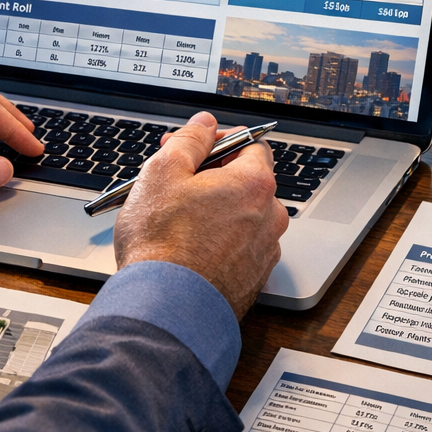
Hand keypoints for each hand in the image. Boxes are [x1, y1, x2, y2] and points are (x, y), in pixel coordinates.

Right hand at [113, 112, 288, 318]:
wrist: (165, 307)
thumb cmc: (161, 242)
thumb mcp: (163, 171)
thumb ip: (189, 139)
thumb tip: (204, 124)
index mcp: (254, 184)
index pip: (252, 144)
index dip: (220, 141)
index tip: (196, 147)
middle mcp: (269, 217)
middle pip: (247, 181)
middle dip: (213, 175)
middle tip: (177, 179)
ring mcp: (263, 252)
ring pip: (242, 216)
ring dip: (216, 209)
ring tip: (176, 217)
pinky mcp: (252, 280)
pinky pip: (238, 247)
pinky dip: (218, 241)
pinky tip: (187, 247)